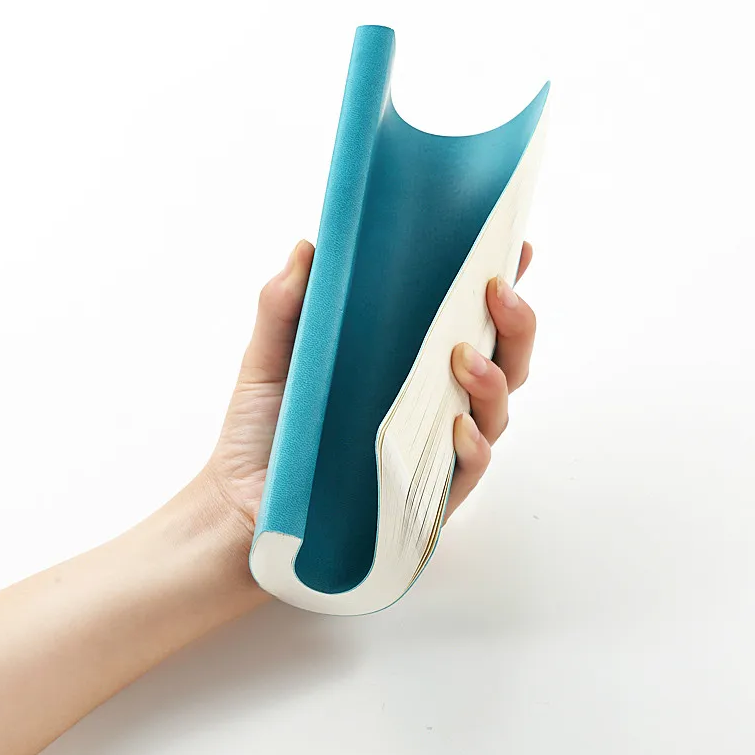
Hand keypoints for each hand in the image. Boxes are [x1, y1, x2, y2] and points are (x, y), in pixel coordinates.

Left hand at [204, 238, 536, 564]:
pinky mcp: (423, 498)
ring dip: (492, 380)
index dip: (500, 291)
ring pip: (495, 414)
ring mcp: (432, 452)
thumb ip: (285, 306)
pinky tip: (458, 427)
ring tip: (463, 357)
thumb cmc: (260, 434)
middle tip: (498, 293)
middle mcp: (431, 406)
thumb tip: (310, 246)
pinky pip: (467, 472)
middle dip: (515, 326)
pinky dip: (471, 448)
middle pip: (503, 364)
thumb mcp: (270, 362)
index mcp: (408, 367)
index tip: (515, 249)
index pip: (468, 324)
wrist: (240, 508)